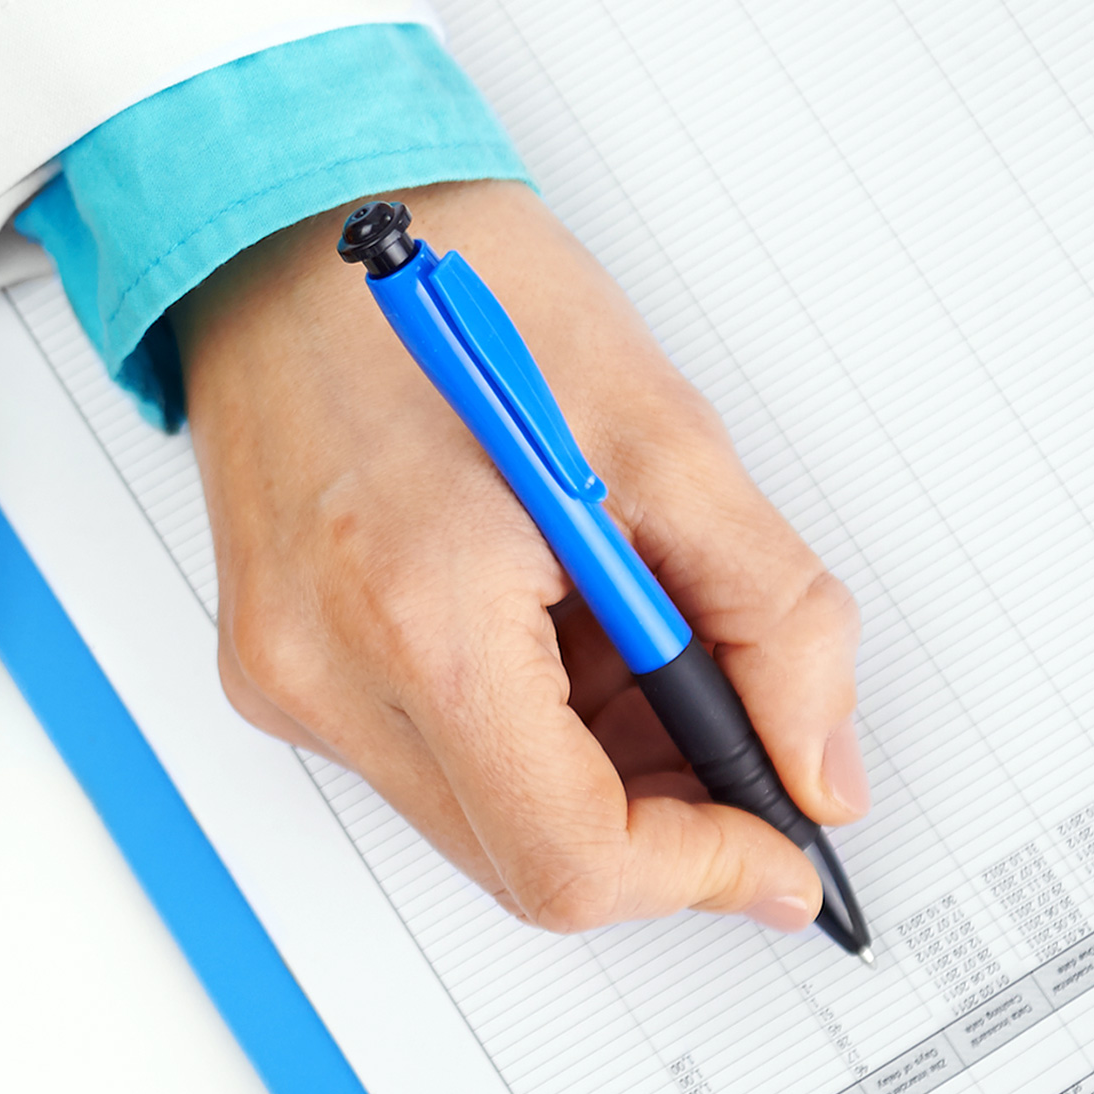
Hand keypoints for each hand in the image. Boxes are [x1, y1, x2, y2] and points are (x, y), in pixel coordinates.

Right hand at [179, 180, 863, 930]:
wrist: (292, 222)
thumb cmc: (462, 292)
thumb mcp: (668, 437)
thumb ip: (772, 621)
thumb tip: (819, 770)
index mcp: (421, 614)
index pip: (569, 857)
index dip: (700, 872)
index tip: (778, 846)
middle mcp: (326, 676)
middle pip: (524, 863)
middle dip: (656, 820)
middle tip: (731, 722)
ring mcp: (287, 682)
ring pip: (479, 825)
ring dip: (590, 774)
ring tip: (627, 634)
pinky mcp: (274, 670)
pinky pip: (425, 764)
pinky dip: (519, 732)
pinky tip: (548, 624)